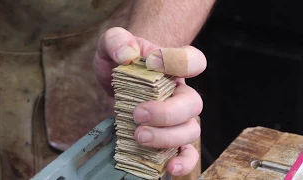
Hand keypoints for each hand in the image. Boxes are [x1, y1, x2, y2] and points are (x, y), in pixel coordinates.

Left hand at [93, 27, 205, 175]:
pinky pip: (187, 152)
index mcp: (172, 66)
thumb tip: (126, 55)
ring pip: (191, 130)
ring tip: (140, 136)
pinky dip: (184, 161)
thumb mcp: (113, 43)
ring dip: (168, 137)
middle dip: (166, 113)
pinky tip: (169, 166)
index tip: (151, 63)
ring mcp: (178, 117)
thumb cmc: (121, 60)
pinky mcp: (169, 137)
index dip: (178, 62)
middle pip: (193, 104)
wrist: (120, 76)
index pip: (193, 60)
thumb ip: (117, 41)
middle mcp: (180, 92)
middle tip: (138, 114)